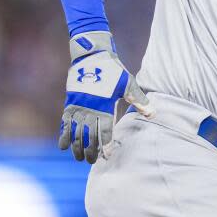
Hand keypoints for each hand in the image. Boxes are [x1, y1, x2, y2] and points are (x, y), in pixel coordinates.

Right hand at [59, 31, 153, 162]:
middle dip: (90, 150)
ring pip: (75, 132)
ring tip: (79, 158)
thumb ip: (139, 100)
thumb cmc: (112, 70)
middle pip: (89, 136)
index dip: (106, 145)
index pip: (104, 131)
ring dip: (77, 147)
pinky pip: (65, 123)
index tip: (107, 155)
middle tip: (93, 161)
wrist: (92, 56)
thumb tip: (153, 113)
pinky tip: (64, 147)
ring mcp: (78, 106)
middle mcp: (89, 109)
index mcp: (104, 105)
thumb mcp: (127, 83)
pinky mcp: (69, 103)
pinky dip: (63, 135)